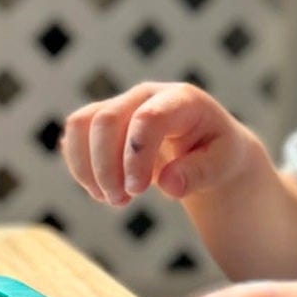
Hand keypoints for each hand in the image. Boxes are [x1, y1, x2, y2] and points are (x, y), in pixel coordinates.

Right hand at [62, 82, 261, 207]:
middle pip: (107, 120)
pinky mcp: (102, 119)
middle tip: (121, 201)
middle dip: (106, 167)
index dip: (135, 156)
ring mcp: (122, 103)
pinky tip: (99, 189)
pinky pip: (74, 134)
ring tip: (110, 198)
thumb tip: (170, 184)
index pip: (147, 118)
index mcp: (181, 100)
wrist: (206, 148)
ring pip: (81, 124)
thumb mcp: (222, 165)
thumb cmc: (217, 154)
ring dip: (87, 168)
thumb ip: (200, 174)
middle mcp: (146, 95)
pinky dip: (79, 166)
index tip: (137, 191)